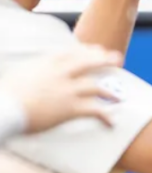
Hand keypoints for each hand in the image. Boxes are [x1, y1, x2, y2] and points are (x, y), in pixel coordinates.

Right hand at [0, 46, 123, 133]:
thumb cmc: (4, 95)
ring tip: (118, 96)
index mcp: (46, 63)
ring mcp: (67, 89)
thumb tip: (33, 74)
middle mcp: (60, 73)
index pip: (72, 53)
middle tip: (118, 59)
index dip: (87, 51)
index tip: (97, 49)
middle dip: (105, 60)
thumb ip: (33, 71)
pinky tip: (112, 122)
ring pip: (96, 86)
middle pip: (89, 62)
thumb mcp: (19, 74)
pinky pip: (94, 110)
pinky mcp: (70, 107)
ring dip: (109, 91)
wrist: (3, 108)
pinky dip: (106, 116)